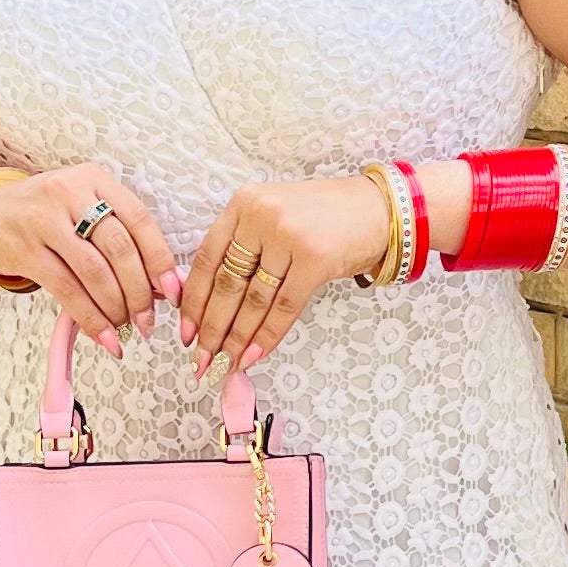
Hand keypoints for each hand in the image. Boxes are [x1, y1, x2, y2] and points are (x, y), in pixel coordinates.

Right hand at [0, 165, 181, 353]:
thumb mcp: (83, 206)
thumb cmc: (47, 214)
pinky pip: (66, 290)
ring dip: (116, 307)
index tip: (172, 291)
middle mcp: (70, 193)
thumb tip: (162, 282)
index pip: (139, 219)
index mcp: (94, 178)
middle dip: (140, 290)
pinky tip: (104, 335)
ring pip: (94, 271)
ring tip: (128, 327)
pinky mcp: (25, 251)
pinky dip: (90, 318)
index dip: (160, 258)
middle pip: (118, 247)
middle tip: (149, 318)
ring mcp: (44, 221)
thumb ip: (120, 233)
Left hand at [182, 176, 395, 374]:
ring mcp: (288, 236)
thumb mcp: (274, 215)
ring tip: (225, 363)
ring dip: (236, 337)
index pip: (207, 259)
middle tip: (201, 358)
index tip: (186, 331)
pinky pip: (284, 307)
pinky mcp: (315, 259)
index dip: (193, 301)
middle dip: (211, 328)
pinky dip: (267, 335)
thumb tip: (211, 300)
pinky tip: (254, 354)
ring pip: (253, 300)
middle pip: (226, 283)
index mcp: (243, 204)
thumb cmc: (327, 215)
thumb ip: (244, 244)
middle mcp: (261, 216)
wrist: (380, 208)